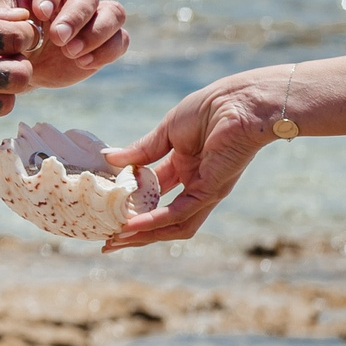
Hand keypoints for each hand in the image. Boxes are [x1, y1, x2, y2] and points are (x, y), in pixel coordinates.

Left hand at [0, 0, 128, 85]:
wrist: (22, 62)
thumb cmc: (7, 37)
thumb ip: (6, 22)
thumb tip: (24, 23)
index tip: (41, 13)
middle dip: (75, 17)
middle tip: (58, 38)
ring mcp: (94, 16)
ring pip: (114, 12)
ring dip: (96, 33)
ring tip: (71, 53)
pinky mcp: (107, 40)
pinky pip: (121, 39)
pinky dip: (106, 51)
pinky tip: (82, 63)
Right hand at [99, 68, 286, 250]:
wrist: (239, 103)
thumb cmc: (209, 110)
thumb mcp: (166, 131)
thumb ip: (142, 150)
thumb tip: (110, 159)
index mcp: (184, 167)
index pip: (153, 194)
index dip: (131, 205)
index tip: (106, 211)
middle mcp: (195, 184)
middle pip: (162, 218)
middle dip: (136, 232)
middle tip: (108, 242)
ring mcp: (204, 191)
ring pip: (173, 225)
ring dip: (144, 235)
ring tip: (117, 241)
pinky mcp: (211, 192)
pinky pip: (180, 213)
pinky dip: (155, 222)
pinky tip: (132, 225)